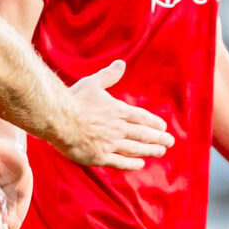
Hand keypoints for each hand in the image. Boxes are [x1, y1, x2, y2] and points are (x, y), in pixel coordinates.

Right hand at [56, 60, 171, 169]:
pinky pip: (120, 162)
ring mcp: (110, 143)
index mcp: (117, 111)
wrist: (58, 118)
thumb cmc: (73, 99)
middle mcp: (118, 128)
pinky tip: (141, 164)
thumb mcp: (93, 83)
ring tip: (162, 152)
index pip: (141, 117)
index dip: (154, 123)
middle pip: (143, 134)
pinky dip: (132, 164)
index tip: (163, 127)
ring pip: (136, 148)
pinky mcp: (100, 157)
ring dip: (151, 150)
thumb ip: (109, 76)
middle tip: (170, 142)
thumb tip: (121, 64)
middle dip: (159, 138)